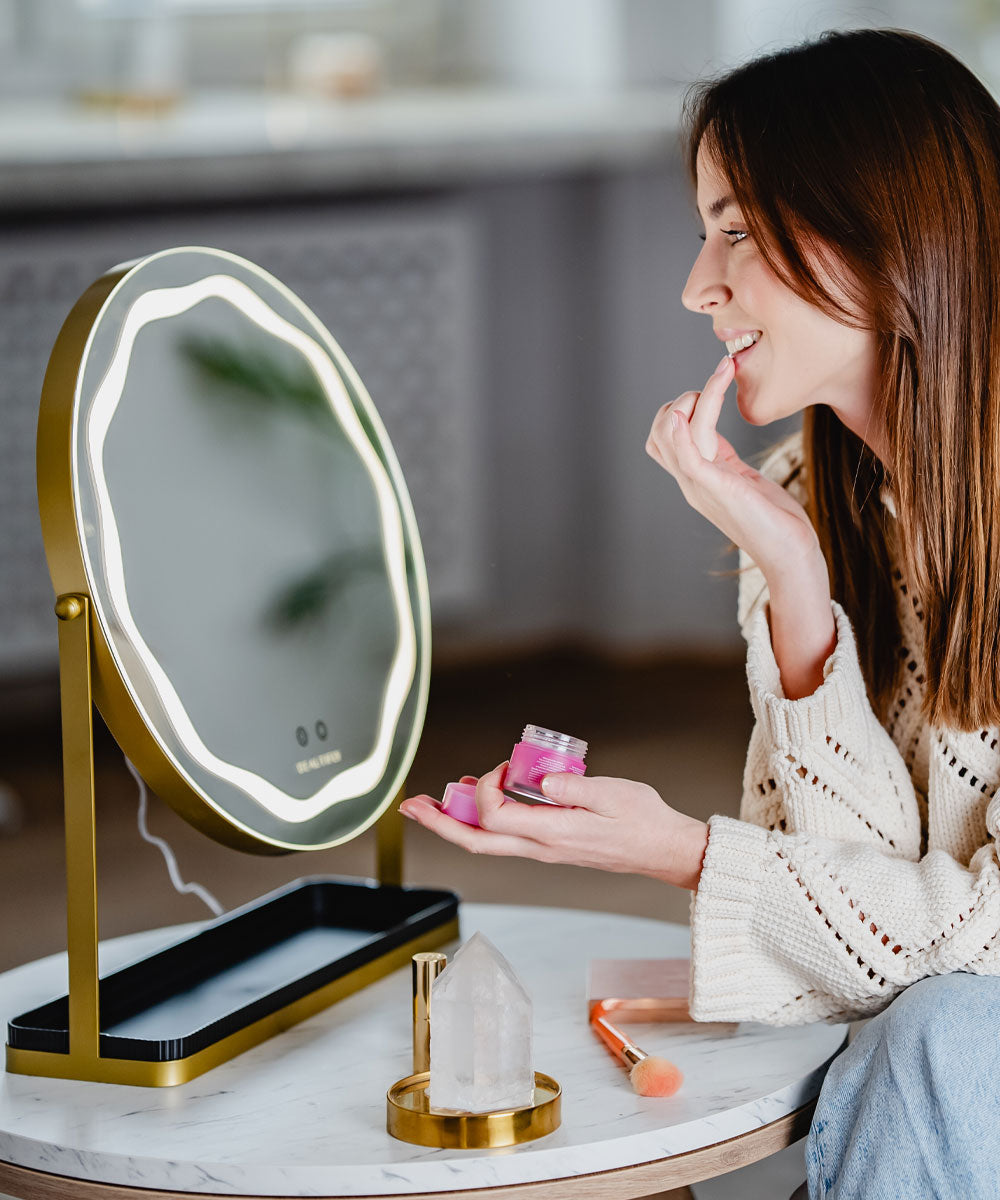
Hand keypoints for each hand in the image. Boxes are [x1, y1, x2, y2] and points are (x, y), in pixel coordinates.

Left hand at [398, 764, 709, 891]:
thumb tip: (540, 780)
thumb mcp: (613, 795)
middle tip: (410, 806)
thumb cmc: (642, 821)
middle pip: (476, 841)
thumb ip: (575, 787)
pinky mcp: (548, 845)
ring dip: (455, 822)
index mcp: (552, 834)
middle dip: (439, 823)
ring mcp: (542, 850)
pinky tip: (479, 799)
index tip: (502, 763)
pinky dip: (482, 819)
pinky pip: (504, 837)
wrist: (663, 849)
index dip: (486, 787)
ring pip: (486, 842)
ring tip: (433, 802)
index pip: (496, 816)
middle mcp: (540, 848)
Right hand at [646, 354, 822, 584]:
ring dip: (695, 397)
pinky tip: (690, 407)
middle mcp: (691, 482)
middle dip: (683, 399)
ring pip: (672, 433)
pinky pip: (687, 455)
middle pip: (660, 432)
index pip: (665, 438)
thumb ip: (728, 462)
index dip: (680, 408)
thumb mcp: (746, 482)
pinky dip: (684, 428)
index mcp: (697, 478)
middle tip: (718, 385)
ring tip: (723, 376)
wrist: (791, 556)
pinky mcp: (717, 489)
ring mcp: (700, 486)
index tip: (715, 389)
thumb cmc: (777, 522)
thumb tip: (721, 442)